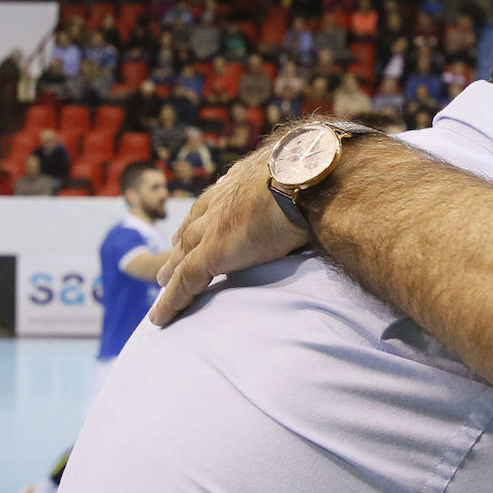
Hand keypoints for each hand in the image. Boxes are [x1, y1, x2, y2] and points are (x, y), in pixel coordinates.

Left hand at [150, 146, 307, 325]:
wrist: (308, 178)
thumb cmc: (319, 174)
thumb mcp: (308, 176)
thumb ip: (307, 186)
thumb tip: (332, 192)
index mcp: (244, 181)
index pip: (218, 200)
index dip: (207, 214)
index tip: (200, 223)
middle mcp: (223, 200)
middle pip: (194, 225)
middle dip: (183, 240)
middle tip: (173, 253)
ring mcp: (214, 227)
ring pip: (183, 254)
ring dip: (171, 269)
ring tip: (163, 281)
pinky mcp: (212, 253)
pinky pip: (185, 282)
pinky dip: (171, 301)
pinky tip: (159, 318)